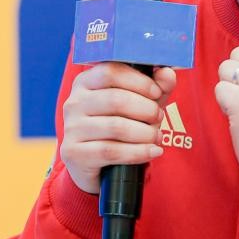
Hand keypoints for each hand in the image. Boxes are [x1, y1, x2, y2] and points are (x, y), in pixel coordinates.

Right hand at [60, 63, 177, 193]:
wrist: (97, 166)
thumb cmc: (119, 127)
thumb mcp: (139, 104)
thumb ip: (155, 87)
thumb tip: (167, 74)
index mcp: (85, 82)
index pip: (110, 71)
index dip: (139, 81)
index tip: (157, 93)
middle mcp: (74, 102)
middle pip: (115, 99)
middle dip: (146, 109)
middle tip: (159, 117)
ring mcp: (71, 128)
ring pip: (115, 126)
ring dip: (145, 133)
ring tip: (157, 137)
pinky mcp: (74, 153)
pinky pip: (112, 151)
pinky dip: (138, 152)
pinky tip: (153, 152)